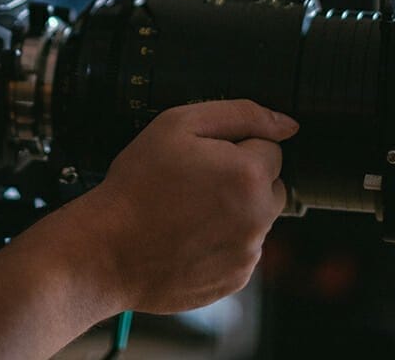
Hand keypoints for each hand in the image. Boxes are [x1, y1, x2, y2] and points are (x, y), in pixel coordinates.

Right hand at [74, 99, 298, 314]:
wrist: (108, 249)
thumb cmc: (137, 184)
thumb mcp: (178, 124)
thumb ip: (240, 114)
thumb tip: (286, 124)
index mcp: (249, 175)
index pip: (271, 148)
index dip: (237, 146)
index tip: (205, 157)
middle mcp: (258, 218)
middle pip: (272, 185)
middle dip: (245, 179)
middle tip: (198, 182)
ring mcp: (248, 253)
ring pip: (256, 219)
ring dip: (235, 211)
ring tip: (188, 211)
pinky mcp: (236, 279)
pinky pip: (241, 250)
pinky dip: (222, 242)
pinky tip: (189, 236)